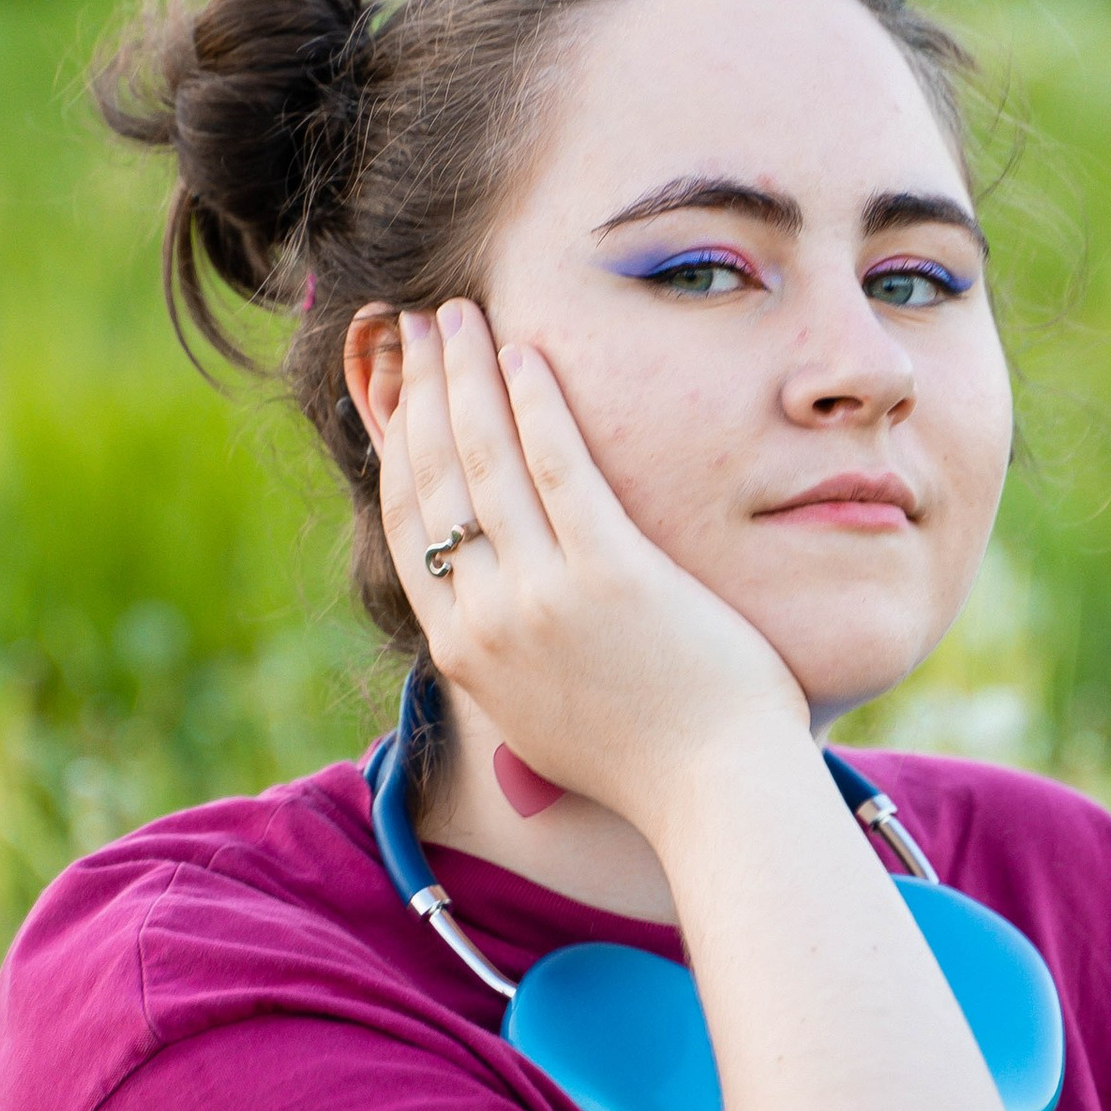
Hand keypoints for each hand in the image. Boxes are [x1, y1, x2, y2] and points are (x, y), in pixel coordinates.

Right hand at [380, 301, 805, 835]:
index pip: (406, 525)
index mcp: (461, 654)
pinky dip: (536, 402)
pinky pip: (557, 466)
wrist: (716, 796)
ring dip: (466, 374)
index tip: (396, 387)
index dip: (394, 443)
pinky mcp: (609, 573)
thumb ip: (507, 658)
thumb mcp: (543, 717)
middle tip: (416, 324)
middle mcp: (484, 622)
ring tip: (461, 315)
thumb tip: (488, 617)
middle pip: (432, 477)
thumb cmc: (649, 759)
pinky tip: (529, 351)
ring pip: (482, 458)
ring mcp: (542, 596)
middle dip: (419, 388)